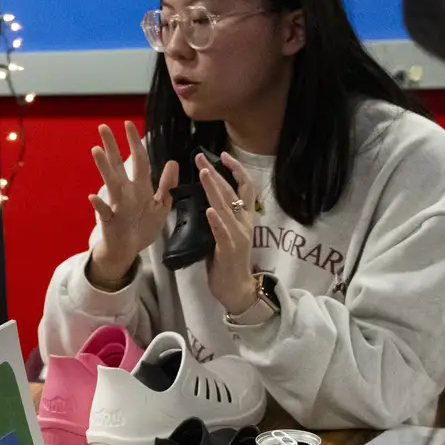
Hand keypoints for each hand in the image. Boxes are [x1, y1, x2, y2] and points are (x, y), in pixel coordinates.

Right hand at [86, 121, 179, 287]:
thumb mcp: (162, 206)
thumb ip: (167, 186)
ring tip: (96, 150)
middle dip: (112, 146)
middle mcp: (126, 192)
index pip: (139, 159)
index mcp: (140, 187)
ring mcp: (116, 204)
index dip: (135, 142)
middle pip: (118, 164)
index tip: (128, 124)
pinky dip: (99, 205)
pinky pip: (104, 211)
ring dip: (104, 167)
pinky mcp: (110, 220)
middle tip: (103, 127)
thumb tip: (172, 161)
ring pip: (110, 182)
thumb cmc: (144, 227)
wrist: (129, 250)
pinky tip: (92, 196)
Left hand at [198, 151, 261, 315]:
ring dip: (215, 189)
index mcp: (244, 218)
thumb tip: (205, 202)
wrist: (237, 290)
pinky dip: (216, 220)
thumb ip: (218, 219)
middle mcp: (244, 223)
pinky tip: (209, 210)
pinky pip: (223, 232)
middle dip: (216, 172)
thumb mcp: (224, 235)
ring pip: (227, 207)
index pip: (245, 187)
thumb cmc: (227, 263)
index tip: (222, 155)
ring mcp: (238, 236)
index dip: (236, 169)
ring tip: (203, 173)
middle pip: (232, 191)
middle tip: (200, 157)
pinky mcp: (230, 250)